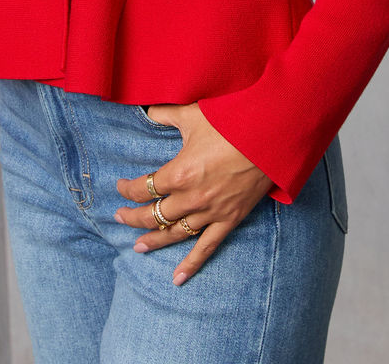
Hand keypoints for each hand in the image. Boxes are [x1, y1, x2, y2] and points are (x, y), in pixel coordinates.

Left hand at [114, 102, 272, 285]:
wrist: (268, 137)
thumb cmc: (230, 123)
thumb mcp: (192, 115)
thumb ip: (165, 114)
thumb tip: (146, 110)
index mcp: (179, 173)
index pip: (144, 188)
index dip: (128, 189)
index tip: (120, 187)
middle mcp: (191, 198)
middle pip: (154, 215)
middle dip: (133, 217)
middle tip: (120, 217)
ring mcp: (210, 212)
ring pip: (175, 233)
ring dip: (154, 240)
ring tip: (138, 246)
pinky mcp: (229, 220)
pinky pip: (206, 247)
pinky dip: (192, 264)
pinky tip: (178, 278)